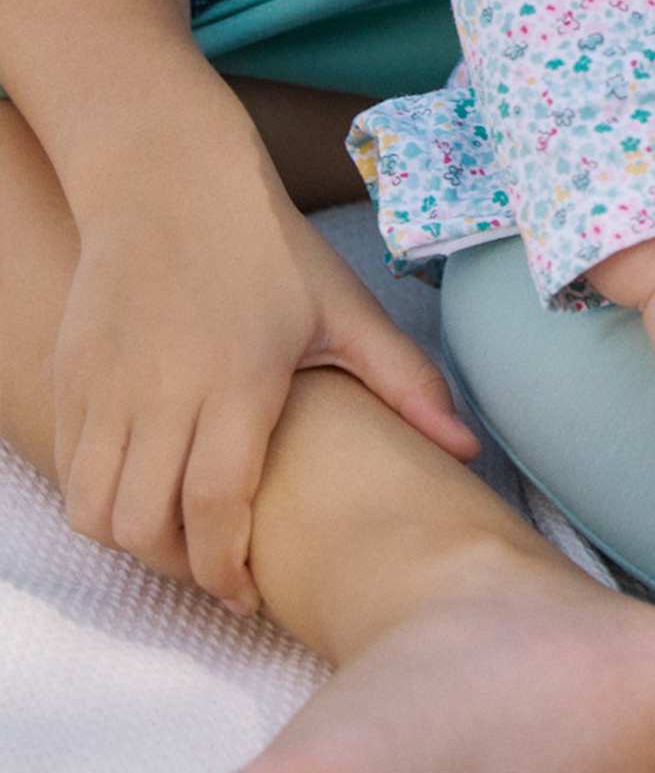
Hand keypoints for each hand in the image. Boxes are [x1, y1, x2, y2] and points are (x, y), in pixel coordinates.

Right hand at [55, 164, 478, 612]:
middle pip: (145, 526)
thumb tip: (468, 449)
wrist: (167, 176)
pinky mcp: (69, 374)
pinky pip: (69, 468)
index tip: (247, 596)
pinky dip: (97, 499)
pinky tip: (140, 488)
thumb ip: (404, 382)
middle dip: (179, 569)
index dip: (226, 571)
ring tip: (176, 536)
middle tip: (215, 571)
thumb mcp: (342, 309)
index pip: (216, 509)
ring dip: (132, 540)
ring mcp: (106, 384)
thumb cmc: (265, 245)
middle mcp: (162, 389)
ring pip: (94, 509)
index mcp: (237, 379)